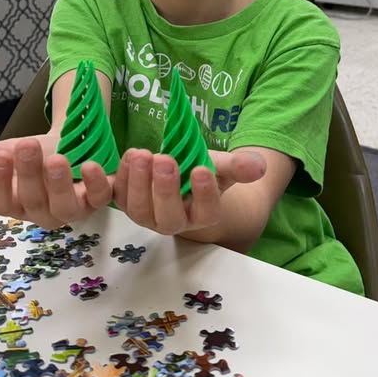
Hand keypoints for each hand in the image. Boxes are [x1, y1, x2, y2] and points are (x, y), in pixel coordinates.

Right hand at [0, 137, 112, 228]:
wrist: (74, 144)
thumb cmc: (39, 155)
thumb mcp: (11, 152)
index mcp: (16, 203)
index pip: (0, 203)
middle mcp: (42, 212)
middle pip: (32, 201)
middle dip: (28, 174)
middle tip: (26, 146)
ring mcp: (72, 208)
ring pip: (64, 207)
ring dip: (59, 184)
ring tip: (56, 158)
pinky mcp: (98, 198)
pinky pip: (100, 198)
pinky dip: (96, 184)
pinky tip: (89, 166)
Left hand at [113, 148, 265, 235]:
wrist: (179, 174)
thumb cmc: (203, 170)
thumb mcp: (221, 165)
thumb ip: (238, 166)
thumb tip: (259, 166)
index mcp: (202, 215)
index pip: (206, 211)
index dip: (203, 193)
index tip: (202, 170)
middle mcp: (173, 222)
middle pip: (168, 216)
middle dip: (165, 188)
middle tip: (165, 158)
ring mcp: (147, 214)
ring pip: (139, 209)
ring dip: (138, 183)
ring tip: (142, 154)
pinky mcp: (126, 202)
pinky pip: (119, 197)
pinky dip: (118, 178)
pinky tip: (126, 156)